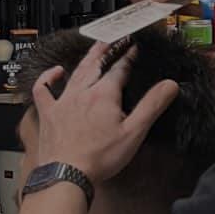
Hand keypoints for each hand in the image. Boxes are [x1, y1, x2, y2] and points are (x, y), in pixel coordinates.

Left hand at [30, 43, 178, 186]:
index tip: (135, 47)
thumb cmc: (99, 158)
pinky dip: (48, 77)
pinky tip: (55, 72)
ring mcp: (63, 101)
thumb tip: (170, 85)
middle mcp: (82, 92)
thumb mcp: (134, 133)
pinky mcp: (49, 113)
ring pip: (76, 72)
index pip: (120, 68)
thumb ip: (152, 106)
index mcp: (104, 95)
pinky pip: (44, 89)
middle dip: (107, 49)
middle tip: (114, 38)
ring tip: (95, 48)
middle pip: (96, 63)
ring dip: (87, 58)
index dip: (129, 56)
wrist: (66, 174)